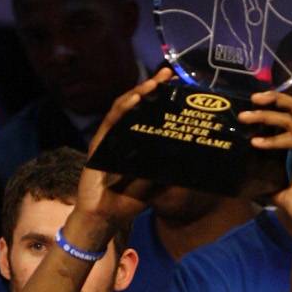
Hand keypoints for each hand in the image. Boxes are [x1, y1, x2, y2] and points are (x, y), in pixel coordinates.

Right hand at [72, 69, 173, 244]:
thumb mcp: (155, 187)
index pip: (149, 115)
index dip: (162, 99)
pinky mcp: (99, 144)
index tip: (178, 86)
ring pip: (124, 108)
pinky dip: (124, 108)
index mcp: (136, 143)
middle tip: (168, 74)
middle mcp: (122, 136)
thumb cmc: (128, 203)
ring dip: (139, 92)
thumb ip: (168, 174)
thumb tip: (192, 162)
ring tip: (153, 82)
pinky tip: (135, 98)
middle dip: (152, 87)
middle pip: (137, 105)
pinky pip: (112, 121)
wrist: (103, 216)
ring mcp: (109, 138)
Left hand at [240, 88, 291, 243]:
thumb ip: (273, 184)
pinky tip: (257, 143)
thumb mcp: (284, 195)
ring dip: (267, 115)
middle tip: (253, 98)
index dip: (284, 103)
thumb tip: (256, 185)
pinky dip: (274, 140)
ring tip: (246, 117)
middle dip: (274, 99)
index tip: (263, 98)